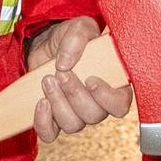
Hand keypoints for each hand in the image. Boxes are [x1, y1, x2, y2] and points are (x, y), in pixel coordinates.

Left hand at [27, 17, 132, 142]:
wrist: (46, 44)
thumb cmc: (70, 37)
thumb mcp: (78, 27)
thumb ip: (77, 37)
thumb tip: (65, 63)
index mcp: (112, 83)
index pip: (120, 105)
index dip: (108, 99)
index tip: (91, 79)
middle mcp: (97, 103)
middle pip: (94, 116)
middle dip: (75, 94)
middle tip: (61, 73)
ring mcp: (75, 113)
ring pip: (73, 125)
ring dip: (58, 104)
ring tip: (47, 80)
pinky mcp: (53, 118)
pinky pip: (50, 133)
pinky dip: (43, 122)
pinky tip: (40, 102)